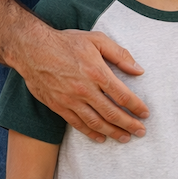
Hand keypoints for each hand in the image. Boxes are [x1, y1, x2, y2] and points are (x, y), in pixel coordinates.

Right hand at [0, 0, 148, 141]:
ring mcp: (70, 100)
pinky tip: (101, 138)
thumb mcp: (97, 40)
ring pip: (96, 122)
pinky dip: (90, 133)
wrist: (32, 49)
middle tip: (141, 132)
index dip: (136, 107)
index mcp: (97, 72)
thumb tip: (139, 70)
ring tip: (125, 138)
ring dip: (112, 132)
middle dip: (129, 124)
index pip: (123, 96)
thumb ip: (120, 54)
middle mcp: (85, 90)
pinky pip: (77, 124)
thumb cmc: (67, 42)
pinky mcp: (58, 106)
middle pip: (112, 113)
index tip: (145, 114)